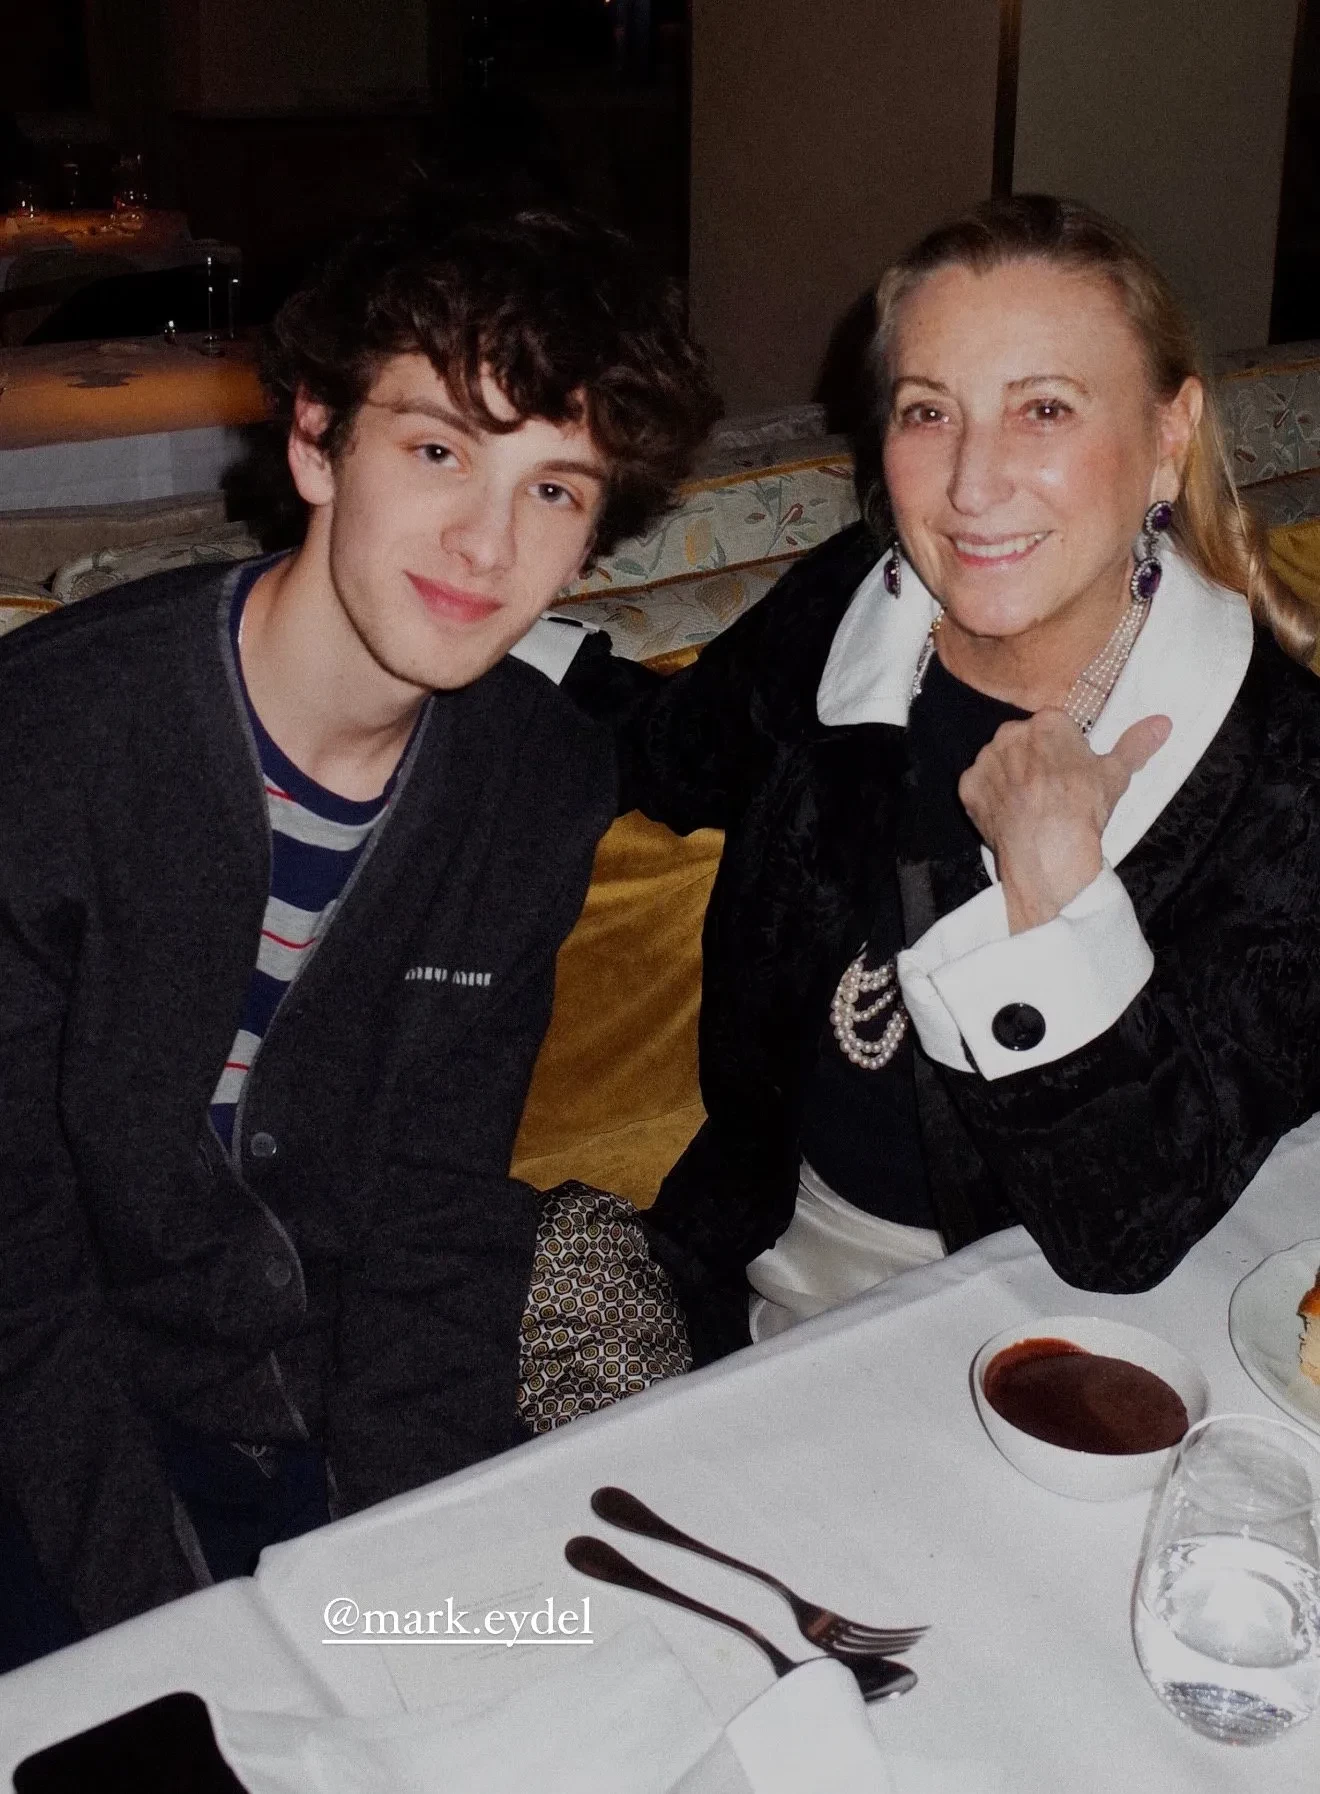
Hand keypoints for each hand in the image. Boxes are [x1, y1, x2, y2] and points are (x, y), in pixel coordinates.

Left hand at [958, 710, 1170, 932]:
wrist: (1047, 850)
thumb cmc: (1083, 809)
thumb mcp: (1116, 774)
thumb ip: (1135, 744)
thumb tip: (1162, 723)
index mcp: (1047, 723)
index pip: (1056, 728)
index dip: (1065, 752)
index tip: (1072, 774)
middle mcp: (1011, 733)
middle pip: (1025, 742)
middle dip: (1035, 762)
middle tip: (1052, 793)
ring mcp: (986, 760)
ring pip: (1000, 763)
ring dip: (1011, 779)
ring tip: (1031, 807)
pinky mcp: (968, 787)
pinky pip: (980, 788)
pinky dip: (991, 800)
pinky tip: (1009, 816)